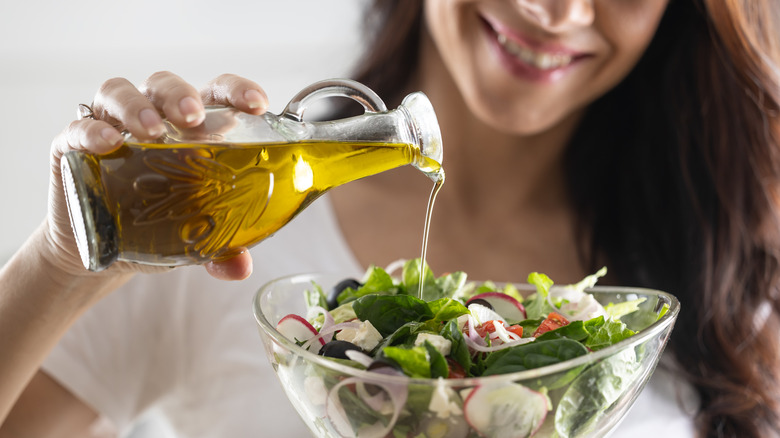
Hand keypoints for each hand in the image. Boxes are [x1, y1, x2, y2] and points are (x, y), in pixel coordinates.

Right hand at [46, 72, 268, 280]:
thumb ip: (222, 249)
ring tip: (152, 131)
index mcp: (192, 129)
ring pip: (119, 93)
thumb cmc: (158, 228)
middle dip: (181, 94)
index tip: (258, 104)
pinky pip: (78, 127)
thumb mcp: (195, 238)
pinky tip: (106, 143)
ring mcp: (110, 128)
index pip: (216, 93)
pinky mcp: (72, 146)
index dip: (236, 90)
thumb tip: (240, 269)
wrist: (101, 253)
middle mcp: (152, 119)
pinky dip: (91, 130)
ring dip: (136, 106)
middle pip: (165, 85)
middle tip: (194, 116)